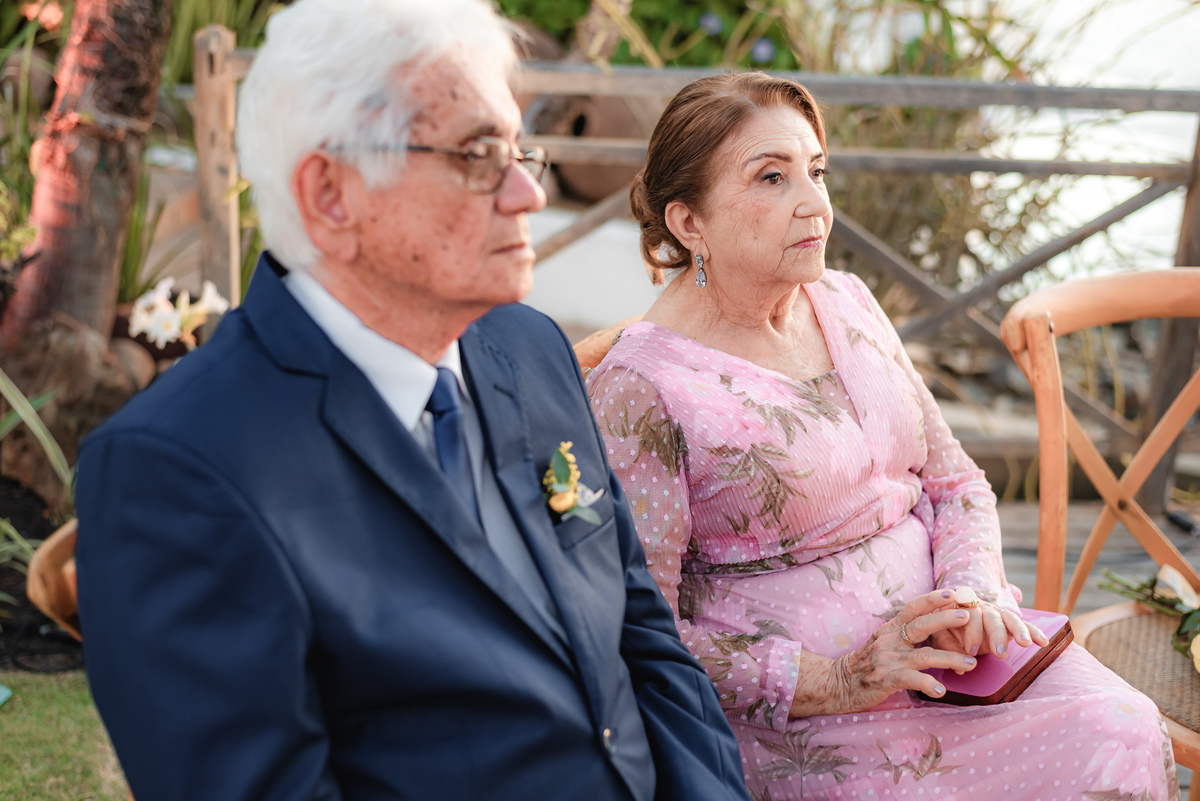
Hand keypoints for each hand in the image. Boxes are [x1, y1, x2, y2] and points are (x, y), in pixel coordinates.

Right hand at [789, 589, 977, 716]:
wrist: (838, 683)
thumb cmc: (866, 664)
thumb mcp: (884, 642)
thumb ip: (904, 634)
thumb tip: (935, 623)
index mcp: (890, 629)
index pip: (913, 608)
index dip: (932, 599)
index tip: (952, 593)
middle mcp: (890, 640)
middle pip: (920, 625)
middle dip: (945, 619)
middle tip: (967, 615)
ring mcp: (887, 659)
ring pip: (923, 655)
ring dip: (950, 658)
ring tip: (972, 663)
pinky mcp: (885, 679)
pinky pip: (910, 679)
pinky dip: (926, 684)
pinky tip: (941, 690)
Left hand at [928, 587, 1049, 663]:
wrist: (949, 618)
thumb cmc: (943, 628)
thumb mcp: (940, 636)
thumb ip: (949, 647)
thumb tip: (960, 668)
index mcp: (962, 605)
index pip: (969, 614)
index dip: (971, 632)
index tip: (971, 651)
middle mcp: (981, 605)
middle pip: (991, 615)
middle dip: (996, 634)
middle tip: (1000, 653)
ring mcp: (996, 612)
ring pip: (1009, 617)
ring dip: (1018, 630)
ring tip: (1026, 643)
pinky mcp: (1008, 621)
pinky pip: (1023, 624)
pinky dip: (1033, 631)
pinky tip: (1043, 642)